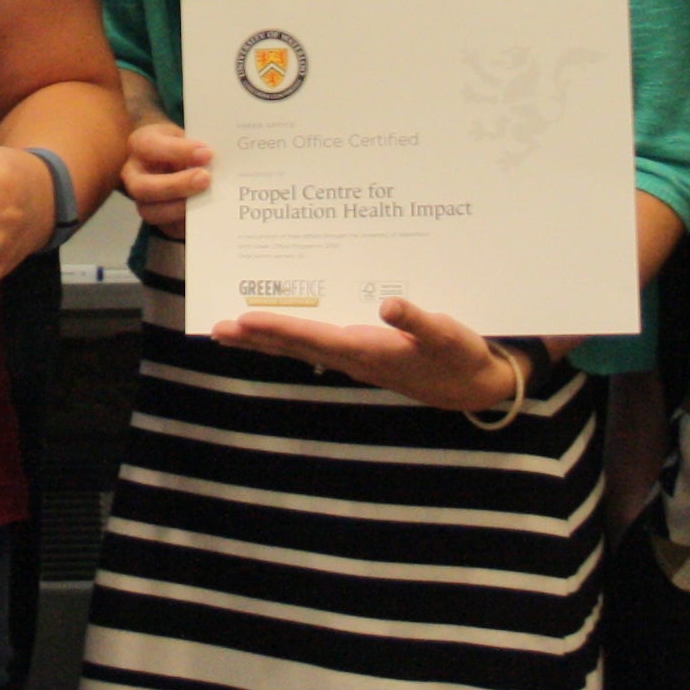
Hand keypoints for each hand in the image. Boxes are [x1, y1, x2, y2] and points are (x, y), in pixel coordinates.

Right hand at [120, 119, 211, 236]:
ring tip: (207, 201)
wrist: (171, 159)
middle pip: (143, 187)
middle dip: (176, 185)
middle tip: (206, 179)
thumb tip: (214, 161)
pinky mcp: (155, 218)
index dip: (177, 151)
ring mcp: (141, 199)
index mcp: (139, 145)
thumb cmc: (179, 144)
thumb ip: (194, 147)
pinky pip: (167, 228)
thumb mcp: (183, 135)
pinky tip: (204, 216)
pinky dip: (186, 224)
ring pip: (151, 212)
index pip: (149, 146)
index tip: (207, 153)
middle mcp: (132, 174)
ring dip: (181, 209)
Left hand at [215, 295, 531, 414]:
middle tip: (216, 328)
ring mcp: (354, 358)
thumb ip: (420, 320)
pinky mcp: (360, 354)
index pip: (315, 338)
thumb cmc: (460, 357)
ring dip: (265, 339)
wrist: (474, 386)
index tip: (244, 319)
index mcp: (370, 351)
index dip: (279, 329)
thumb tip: (390, 302)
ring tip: (229, 329)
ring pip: (300, 347)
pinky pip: (314, 343)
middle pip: (295, 346)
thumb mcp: (449, 335)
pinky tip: (275, 328)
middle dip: (255, 337)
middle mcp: (354, 357)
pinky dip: (288, 335)